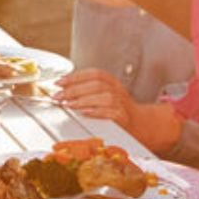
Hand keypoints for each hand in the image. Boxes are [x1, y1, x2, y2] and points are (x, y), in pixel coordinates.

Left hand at [54, 69, 184, 149]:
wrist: (140, 125)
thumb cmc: (118, 110)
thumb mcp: (104, 96)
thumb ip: (87, 91)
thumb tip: (63, 89)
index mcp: (112, 83)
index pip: (94, 73)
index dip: (76, 76)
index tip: (60, 82)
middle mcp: (118, 90)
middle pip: (96, 84)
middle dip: (74, 89)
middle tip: (58, 96)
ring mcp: (122, 104)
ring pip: (104, 96)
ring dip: (83, 99)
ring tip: (68, 104)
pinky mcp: (124, 118)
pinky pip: (111, 112)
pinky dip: (97, 111)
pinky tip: (85, 113)